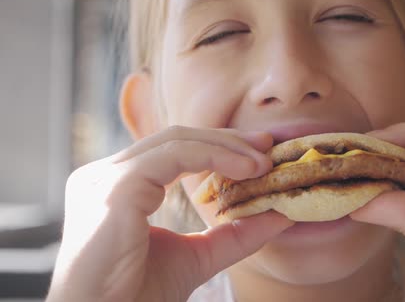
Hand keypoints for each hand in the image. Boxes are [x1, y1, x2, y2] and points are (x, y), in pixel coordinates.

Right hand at [47, 126, 293, 301]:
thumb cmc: (138, 297)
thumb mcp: (198, 257)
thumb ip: (235, 235)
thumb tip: (280, 214)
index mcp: (119, 189)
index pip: (173, 151)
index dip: (219, 145)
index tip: (258, 152)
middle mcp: (106, 176)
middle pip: (176, 138)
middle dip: (227, 139)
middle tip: (267, 146)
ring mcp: (105, 179)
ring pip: (176, 141)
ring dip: (226, 147)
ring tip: (263, 162)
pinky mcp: (114, 189)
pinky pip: (172, 156)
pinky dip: (213, 156)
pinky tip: (245, 169)